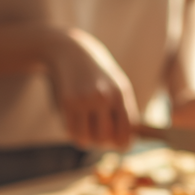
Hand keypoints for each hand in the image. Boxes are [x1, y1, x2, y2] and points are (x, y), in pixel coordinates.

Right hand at [46, 29, 139, 149]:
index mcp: (121, 93)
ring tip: (88, 129)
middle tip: (100, 137)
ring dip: (87, 140)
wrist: (70, 50)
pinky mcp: (66, 102)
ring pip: (87, 139)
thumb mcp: (117, 86)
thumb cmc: (97, 73)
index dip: (124, 143)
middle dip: (104, 143)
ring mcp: (84, 99)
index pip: (128, 131)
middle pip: (107, 138)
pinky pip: (71, 132)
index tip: (119, 142)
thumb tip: (127, 143)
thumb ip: (124, 111)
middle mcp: (104, 96)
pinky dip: (74, 133)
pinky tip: (76, 123)